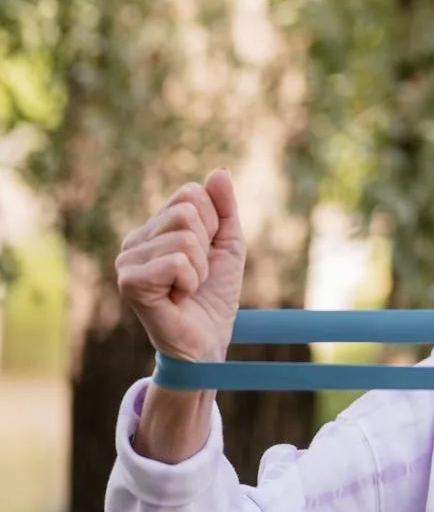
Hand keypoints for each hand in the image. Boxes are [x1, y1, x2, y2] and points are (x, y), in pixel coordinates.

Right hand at [115, 170, 245, 363]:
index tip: (206, 253)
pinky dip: (190, 280)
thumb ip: (225, 207)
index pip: (190, 194)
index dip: (212, 223)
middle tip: (196, 274)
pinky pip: (176, 261)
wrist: (208, 340)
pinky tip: (178, 297)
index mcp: (153, 227)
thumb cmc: (215, 294)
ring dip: (199, 267)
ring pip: (184, 237)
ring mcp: (127, 262)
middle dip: (206, 245)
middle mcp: (134, 241)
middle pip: (187, 212)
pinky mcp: (129, 284)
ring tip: (187, 287)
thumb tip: (219, 171)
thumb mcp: (229, 243)